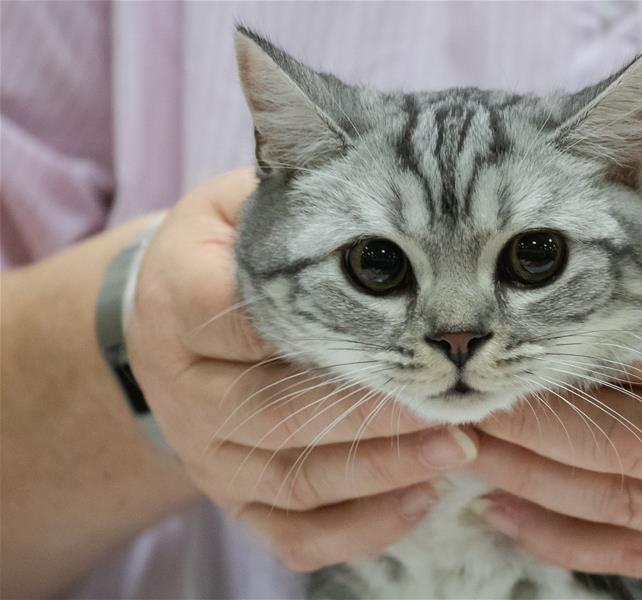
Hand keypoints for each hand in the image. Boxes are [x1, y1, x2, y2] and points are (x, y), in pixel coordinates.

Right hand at [127, 169, 478, 570]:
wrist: (173, 329)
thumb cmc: (230, 252)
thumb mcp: (244, 201)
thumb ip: (291, 176)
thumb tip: (318, 111)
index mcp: (179, 299)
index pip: (242, 315)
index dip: (326, 316)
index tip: (410, 310)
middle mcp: (186, 387)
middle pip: (280, 410)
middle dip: (375, 406)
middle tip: (455, 389)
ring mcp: (210, 452)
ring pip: (298, 479)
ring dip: (385, 468)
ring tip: (459, 446)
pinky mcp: (236, 497)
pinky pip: (293, 533)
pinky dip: (361, 526)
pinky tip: (424, 497)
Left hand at [471, 191, 641, 577]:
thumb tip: (562, 299)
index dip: (561, 356)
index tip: (493, 347)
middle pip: (634, 443)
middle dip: (534, 431)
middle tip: (463, 405)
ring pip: (634, 503)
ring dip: (538, 488)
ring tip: (466, 454)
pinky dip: (577, 545)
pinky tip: (510, 519)